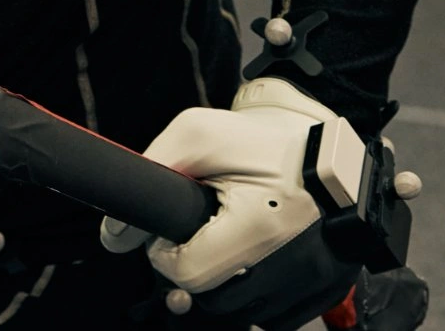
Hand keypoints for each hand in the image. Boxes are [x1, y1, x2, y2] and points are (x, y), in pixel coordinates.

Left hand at [100, 77, 361, 328]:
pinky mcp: (329, 289)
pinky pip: (278, 319)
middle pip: (215, 300)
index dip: (167, 255)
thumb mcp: (198, 133)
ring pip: (246, 314)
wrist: (329, 149)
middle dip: (198, 270)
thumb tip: (115, 233)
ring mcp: (315, 281)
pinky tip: (257, 266)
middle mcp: (292, 263)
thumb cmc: (262, 142)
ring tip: (230, 247)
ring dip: (228, 287)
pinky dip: (261, 299)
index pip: (189, 273)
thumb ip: (153, 171)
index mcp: (258, 226)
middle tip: (202, 237)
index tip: (172, 235)